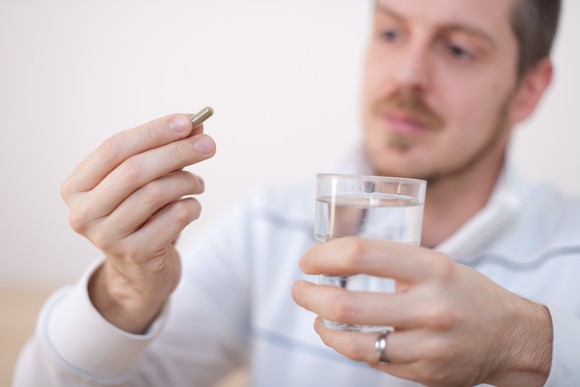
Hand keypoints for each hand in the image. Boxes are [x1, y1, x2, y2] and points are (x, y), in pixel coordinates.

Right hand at [61, 113, 215, 332]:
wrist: (140, 273)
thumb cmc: (141, 216)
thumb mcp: (147, 181)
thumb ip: (166, 151)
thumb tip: (197, 124)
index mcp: (76, 187)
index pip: (114, 148)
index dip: (153, 131)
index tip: (188, 120)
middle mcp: (83, 213)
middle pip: (135, 170)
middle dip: (178, 152)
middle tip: (209, 145)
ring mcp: (106, 237)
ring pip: (157, 192)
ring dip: (187, 181)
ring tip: (197, 184)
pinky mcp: (135, 254)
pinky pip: (175, 217)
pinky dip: (192, 206)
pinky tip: (191, 208)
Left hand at [292, 237, 551, 385]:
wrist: (511, 337)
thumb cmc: (465, 292)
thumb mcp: (436, 264)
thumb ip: (393, 262)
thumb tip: (337, 259)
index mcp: (432, 267)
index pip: (362, 254)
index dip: (324, 255)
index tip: (309, 260)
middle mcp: (429, 306)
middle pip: (347, 303)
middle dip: (310, 295)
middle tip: (299, 289)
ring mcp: (426, 344)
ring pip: (353, 342)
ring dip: (323, 328)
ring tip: (316, 317)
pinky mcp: (423, 371)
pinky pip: (371, 361)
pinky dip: (348, 346)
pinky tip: (342, 335)